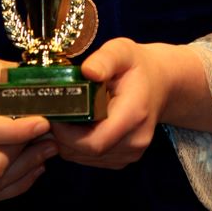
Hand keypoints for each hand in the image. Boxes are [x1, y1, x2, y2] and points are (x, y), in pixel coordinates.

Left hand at [51, 38, 167, 168]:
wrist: (161, 82)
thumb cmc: (137, 65)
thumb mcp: (122, 51)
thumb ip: (105, 59)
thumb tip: (87, 71)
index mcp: (134, 115)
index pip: (95, 141)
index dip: (67, 134)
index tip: (52, 113)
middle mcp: (135, 141)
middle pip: (88, 153)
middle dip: (63, 137)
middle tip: (50, 113)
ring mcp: (132, 153)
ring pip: (87, 159)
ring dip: (69, 143)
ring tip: (61, 116)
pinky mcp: (126, 157)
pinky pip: (94, 159)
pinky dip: (79, 146)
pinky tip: (76, 124)